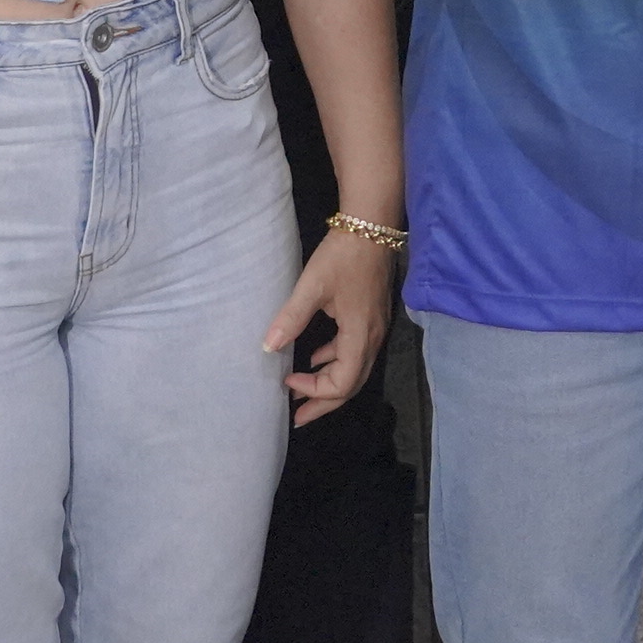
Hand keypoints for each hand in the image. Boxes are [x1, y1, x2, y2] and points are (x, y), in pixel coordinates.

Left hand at [266, 227, 398, 424]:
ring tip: (303, 392)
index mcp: (360, 335)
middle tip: (298, 416)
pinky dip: (335, 361)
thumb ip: (290, 318)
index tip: (286, 383)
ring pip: (355, 370)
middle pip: (352, 385)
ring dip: (330, 384)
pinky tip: (316, 357)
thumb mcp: (312, 286)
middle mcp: (373, 338)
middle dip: (324, 402)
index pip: (343, 383)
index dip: (315, 391)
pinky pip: (356, 352)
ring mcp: (376, 328)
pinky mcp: (372, 317)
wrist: (372, 226)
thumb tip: (267, 348)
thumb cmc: (342, 255)